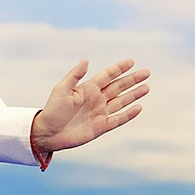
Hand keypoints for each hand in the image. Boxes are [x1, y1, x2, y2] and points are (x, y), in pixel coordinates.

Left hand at [29, 58, 149, 156]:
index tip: (131, 61)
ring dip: (134, 95)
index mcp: (88, 88)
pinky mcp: (101, 127)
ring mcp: (100, 113)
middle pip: (118, 87)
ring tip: (146, 87)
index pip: (107, 76)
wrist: (48, 133)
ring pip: (121, 101)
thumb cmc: (52, 110)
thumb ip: (75, 76)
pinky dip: (128, 114)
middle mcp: (96, 99)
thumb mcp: (62, 90)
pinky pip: (118, 119)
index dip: (119, 68)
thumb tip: (85, 60)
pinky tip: (139, 107)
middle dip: (132, 80)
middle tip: (146, 72)